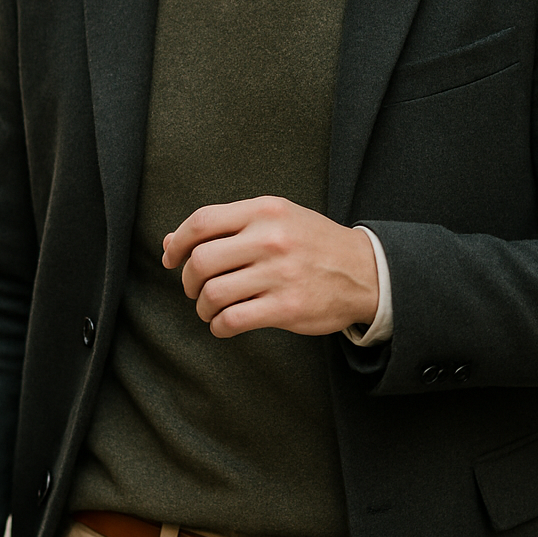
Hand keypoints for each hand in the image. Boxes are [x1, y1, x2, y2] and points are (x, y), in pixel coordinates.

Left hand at [163, 196, 378, 337]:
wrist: (365, 271)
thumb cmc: (313, 243)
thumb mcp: (275, 219)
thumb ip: (227, 226)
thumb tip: (172, 242)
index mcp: (265, 210)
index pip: (203, 222)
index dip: (178, 243)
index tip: (172, 258)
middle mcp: (271, 239)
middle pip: (202, 261)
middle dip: (188, 280)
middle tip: (194, 288)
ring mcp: (279, 274)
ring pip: (214, 293)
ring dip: (203, 306)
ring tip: (211, 308)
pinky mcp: (287, 307)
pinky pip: (233, 320)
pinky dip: (219, 326)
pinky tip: (224, 323)